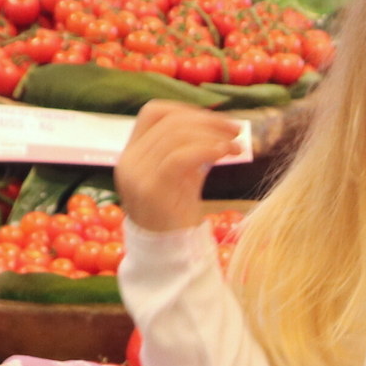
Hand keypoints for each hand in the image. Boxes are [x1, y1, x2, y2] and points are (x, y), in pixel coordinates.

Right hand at [114, 100, 243, 232]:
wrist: (170, 254)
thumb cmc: (178, 215)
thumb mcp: (183, 175)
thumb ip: (190, 150)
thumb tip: (217, 125)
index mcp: (131, 153)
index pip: (153, 113)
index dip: (186, 110)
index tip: (216, 121)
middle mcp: (128, 160)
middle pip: (169, 121)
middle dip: (208, 122)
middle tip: (237, 132)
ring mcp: (137, 174)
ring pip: (176, 135)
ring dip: (212, 135)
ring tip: (236, 147)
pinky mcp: (152, 189)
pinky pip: (180, 156)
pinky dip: (207, 149)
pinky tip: (226, 153)